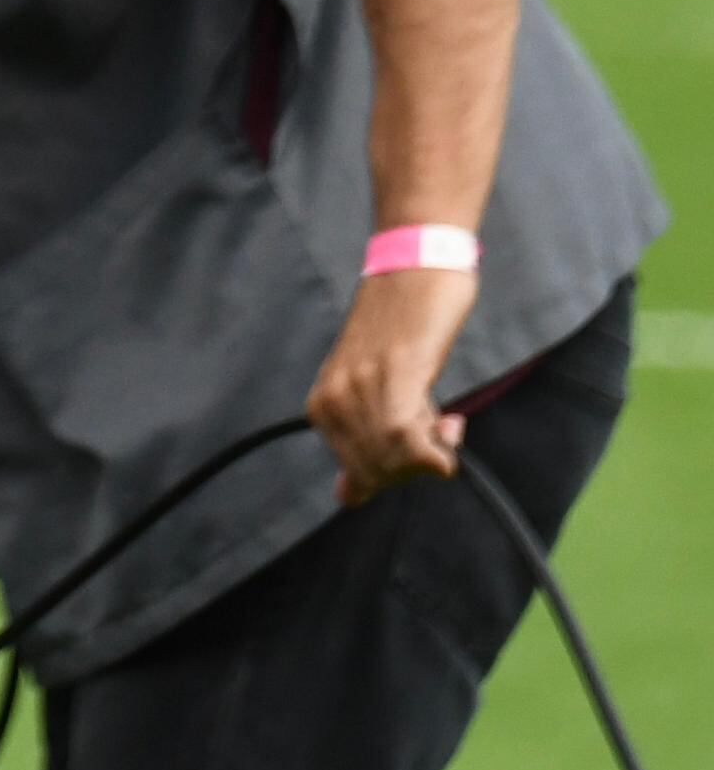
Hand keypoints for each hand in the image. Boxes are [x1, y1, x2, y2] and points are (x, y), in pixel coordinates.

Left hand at [306, 263, 478, 503]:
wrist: (414, 270)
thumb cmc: (402, 335)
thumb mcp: (373, 393)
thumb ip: (363, 442)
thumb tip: (347, 499)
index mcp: (322, 406)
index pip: (360, 479)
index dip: (401, 471)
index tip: (416, 440)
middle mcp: (333, 400)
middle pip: (383, 475)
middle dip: (418, 465)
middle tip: (435, 425)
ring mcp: (361, 388)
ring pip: (401, 462)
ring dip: (435, 450)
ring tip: (439, 412)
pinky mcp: (397, 374)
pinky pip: (415, 441)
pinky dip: (440, 446)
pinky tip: (448, 419)